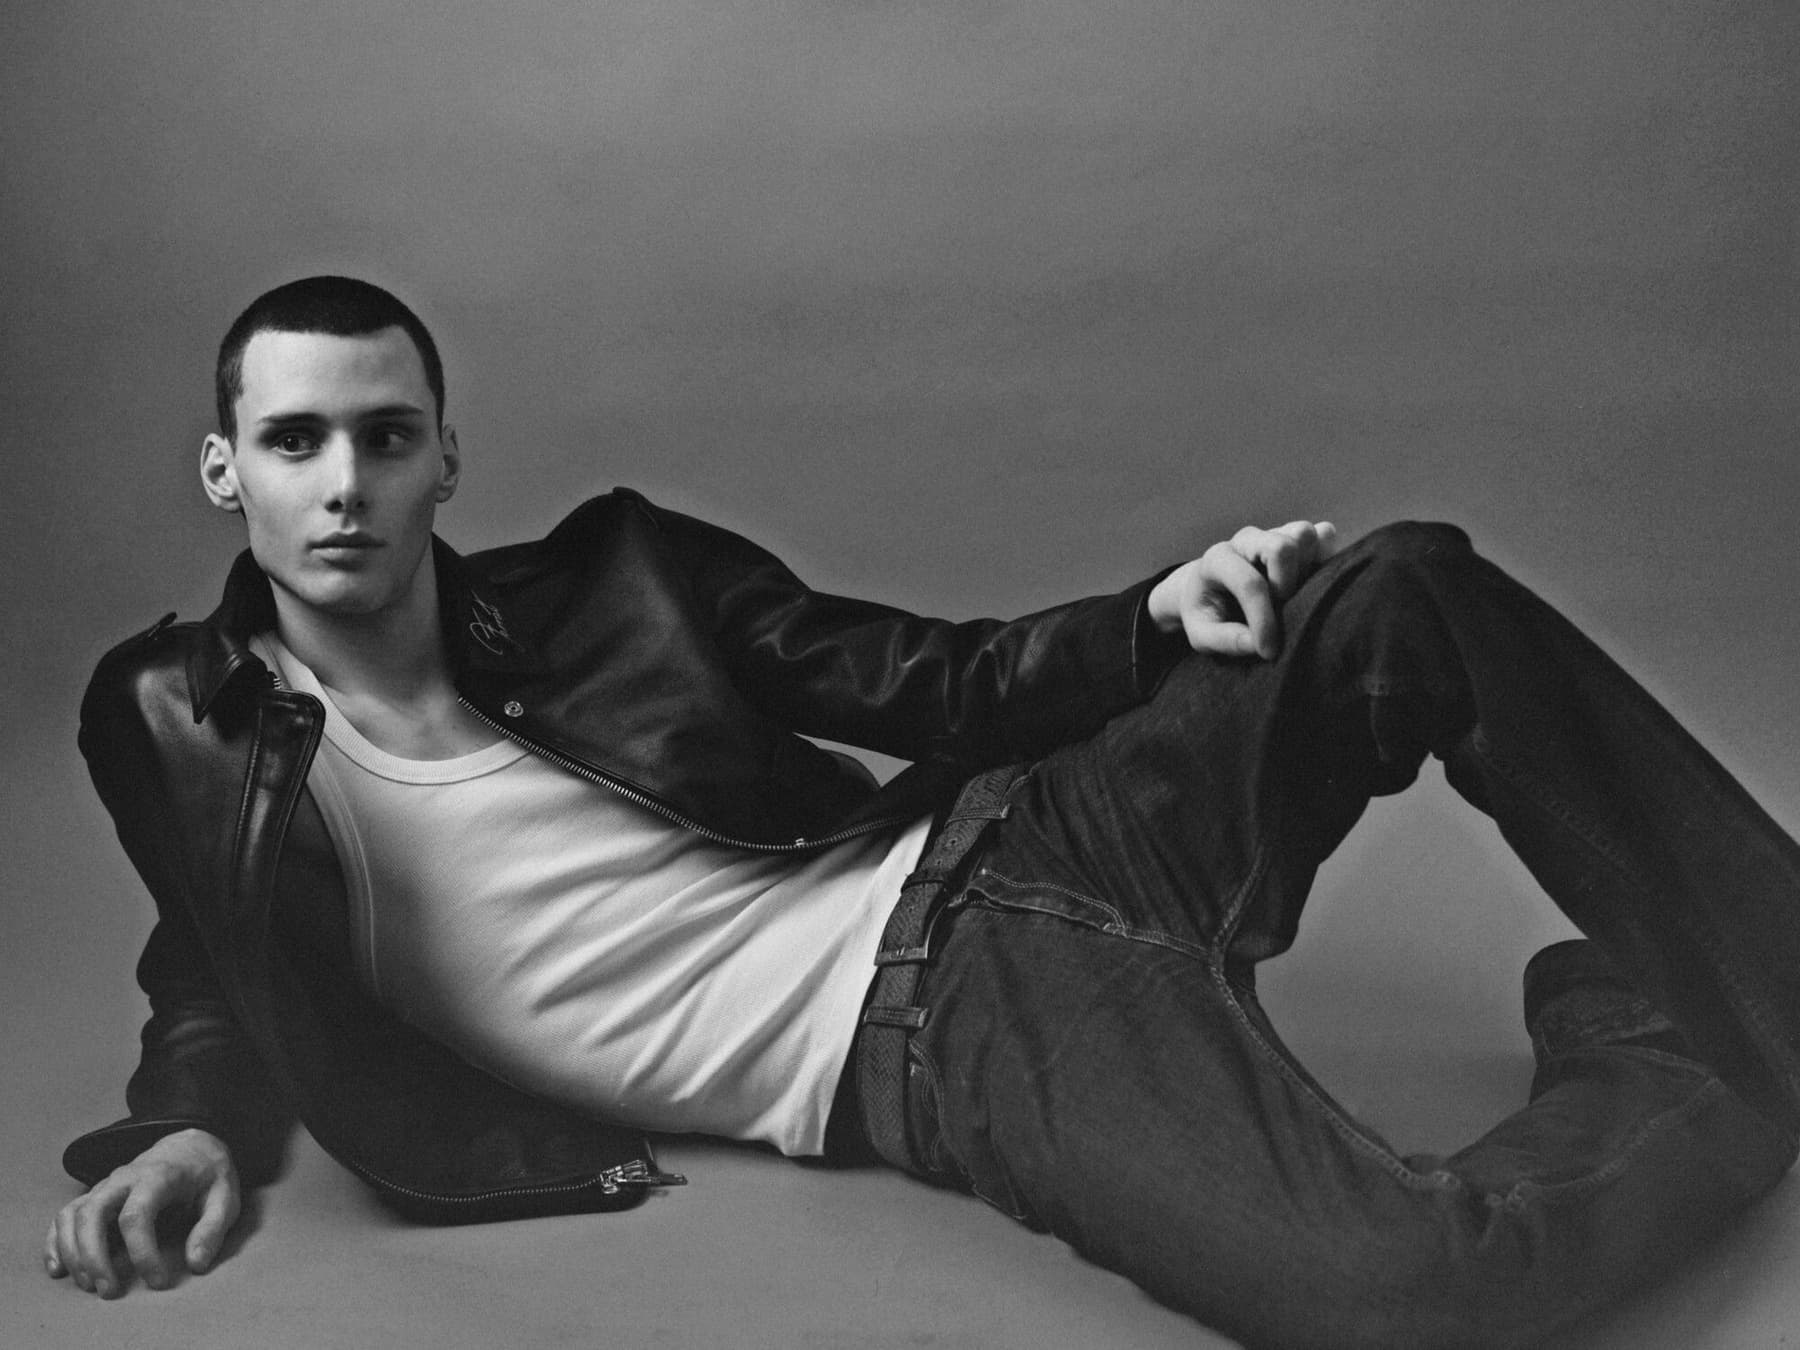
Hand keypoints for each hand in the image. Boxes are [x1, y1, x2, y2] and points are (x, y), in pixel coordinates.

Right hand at [44, 1128, 239, 1297]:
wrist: (191, 1145)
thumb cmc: (208, 1174)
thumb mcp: (226, 1195)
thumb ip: (213, 1228)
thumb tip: (196, 1264)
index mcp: (158, 1176)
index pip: (137, 1215)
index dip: (142, 1252)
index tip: (158, 1281)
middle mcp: (124, 1178)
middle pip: (93, 1214)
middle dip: (94, 1256)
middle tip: (109, 1291)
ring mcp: (106, 1185)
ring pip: (73, 1215)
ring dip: (73, 1253)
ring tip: (89, 1285)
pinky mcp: (95, 1195)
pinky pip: (65, 1215)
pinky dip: (56, 1242)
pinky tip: (59, 1269)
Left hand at [1147, 520, 1339, 658]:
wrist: (1209, 588)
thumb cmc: (1206, 612)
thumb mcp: (1201, 634)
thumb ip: (1224, 640)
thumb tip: (1256, 645)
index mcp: (1217, 559)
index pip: (1249, 583)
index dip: (1263, 620)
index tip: (1267, 650)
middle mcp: (1246, 540)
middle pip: (1282, 546)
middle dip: (1287, 586)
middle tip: (1280, 610)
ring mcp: (1273, 534)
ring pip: (1305, 534)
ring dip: (1307, 568)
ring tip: (1294, 594)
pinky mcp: (1296, 538)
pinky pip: (1324, 535)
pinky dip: (1326, 557)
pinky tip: (1312, 582)